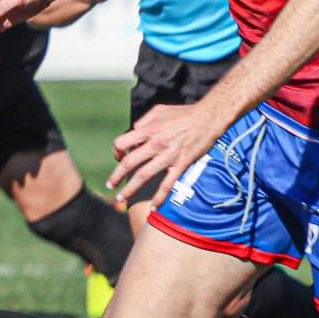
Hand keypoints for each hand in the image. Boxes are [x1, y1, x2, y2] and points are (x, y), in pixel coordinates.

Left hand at [108, 100, 225, 209]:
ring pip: (144, 176)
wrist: (209, 118)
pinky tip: (154, 207)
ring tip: (121, 198)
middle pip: (129, 163)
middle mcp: (155, 144)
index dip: (116, 151)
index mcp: (148, 130)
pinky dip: (160, 197)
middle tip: (110, 185)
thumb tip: (133, 131)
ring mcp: (168, 156)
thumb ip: (144, 121)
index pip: (122, 143)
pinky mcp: (181, 165)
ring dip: (130, 189)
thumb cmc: (184, 113)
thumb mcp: (159, 110)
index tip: (118, 157)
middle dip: (116, 176)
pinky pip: (168, 184)